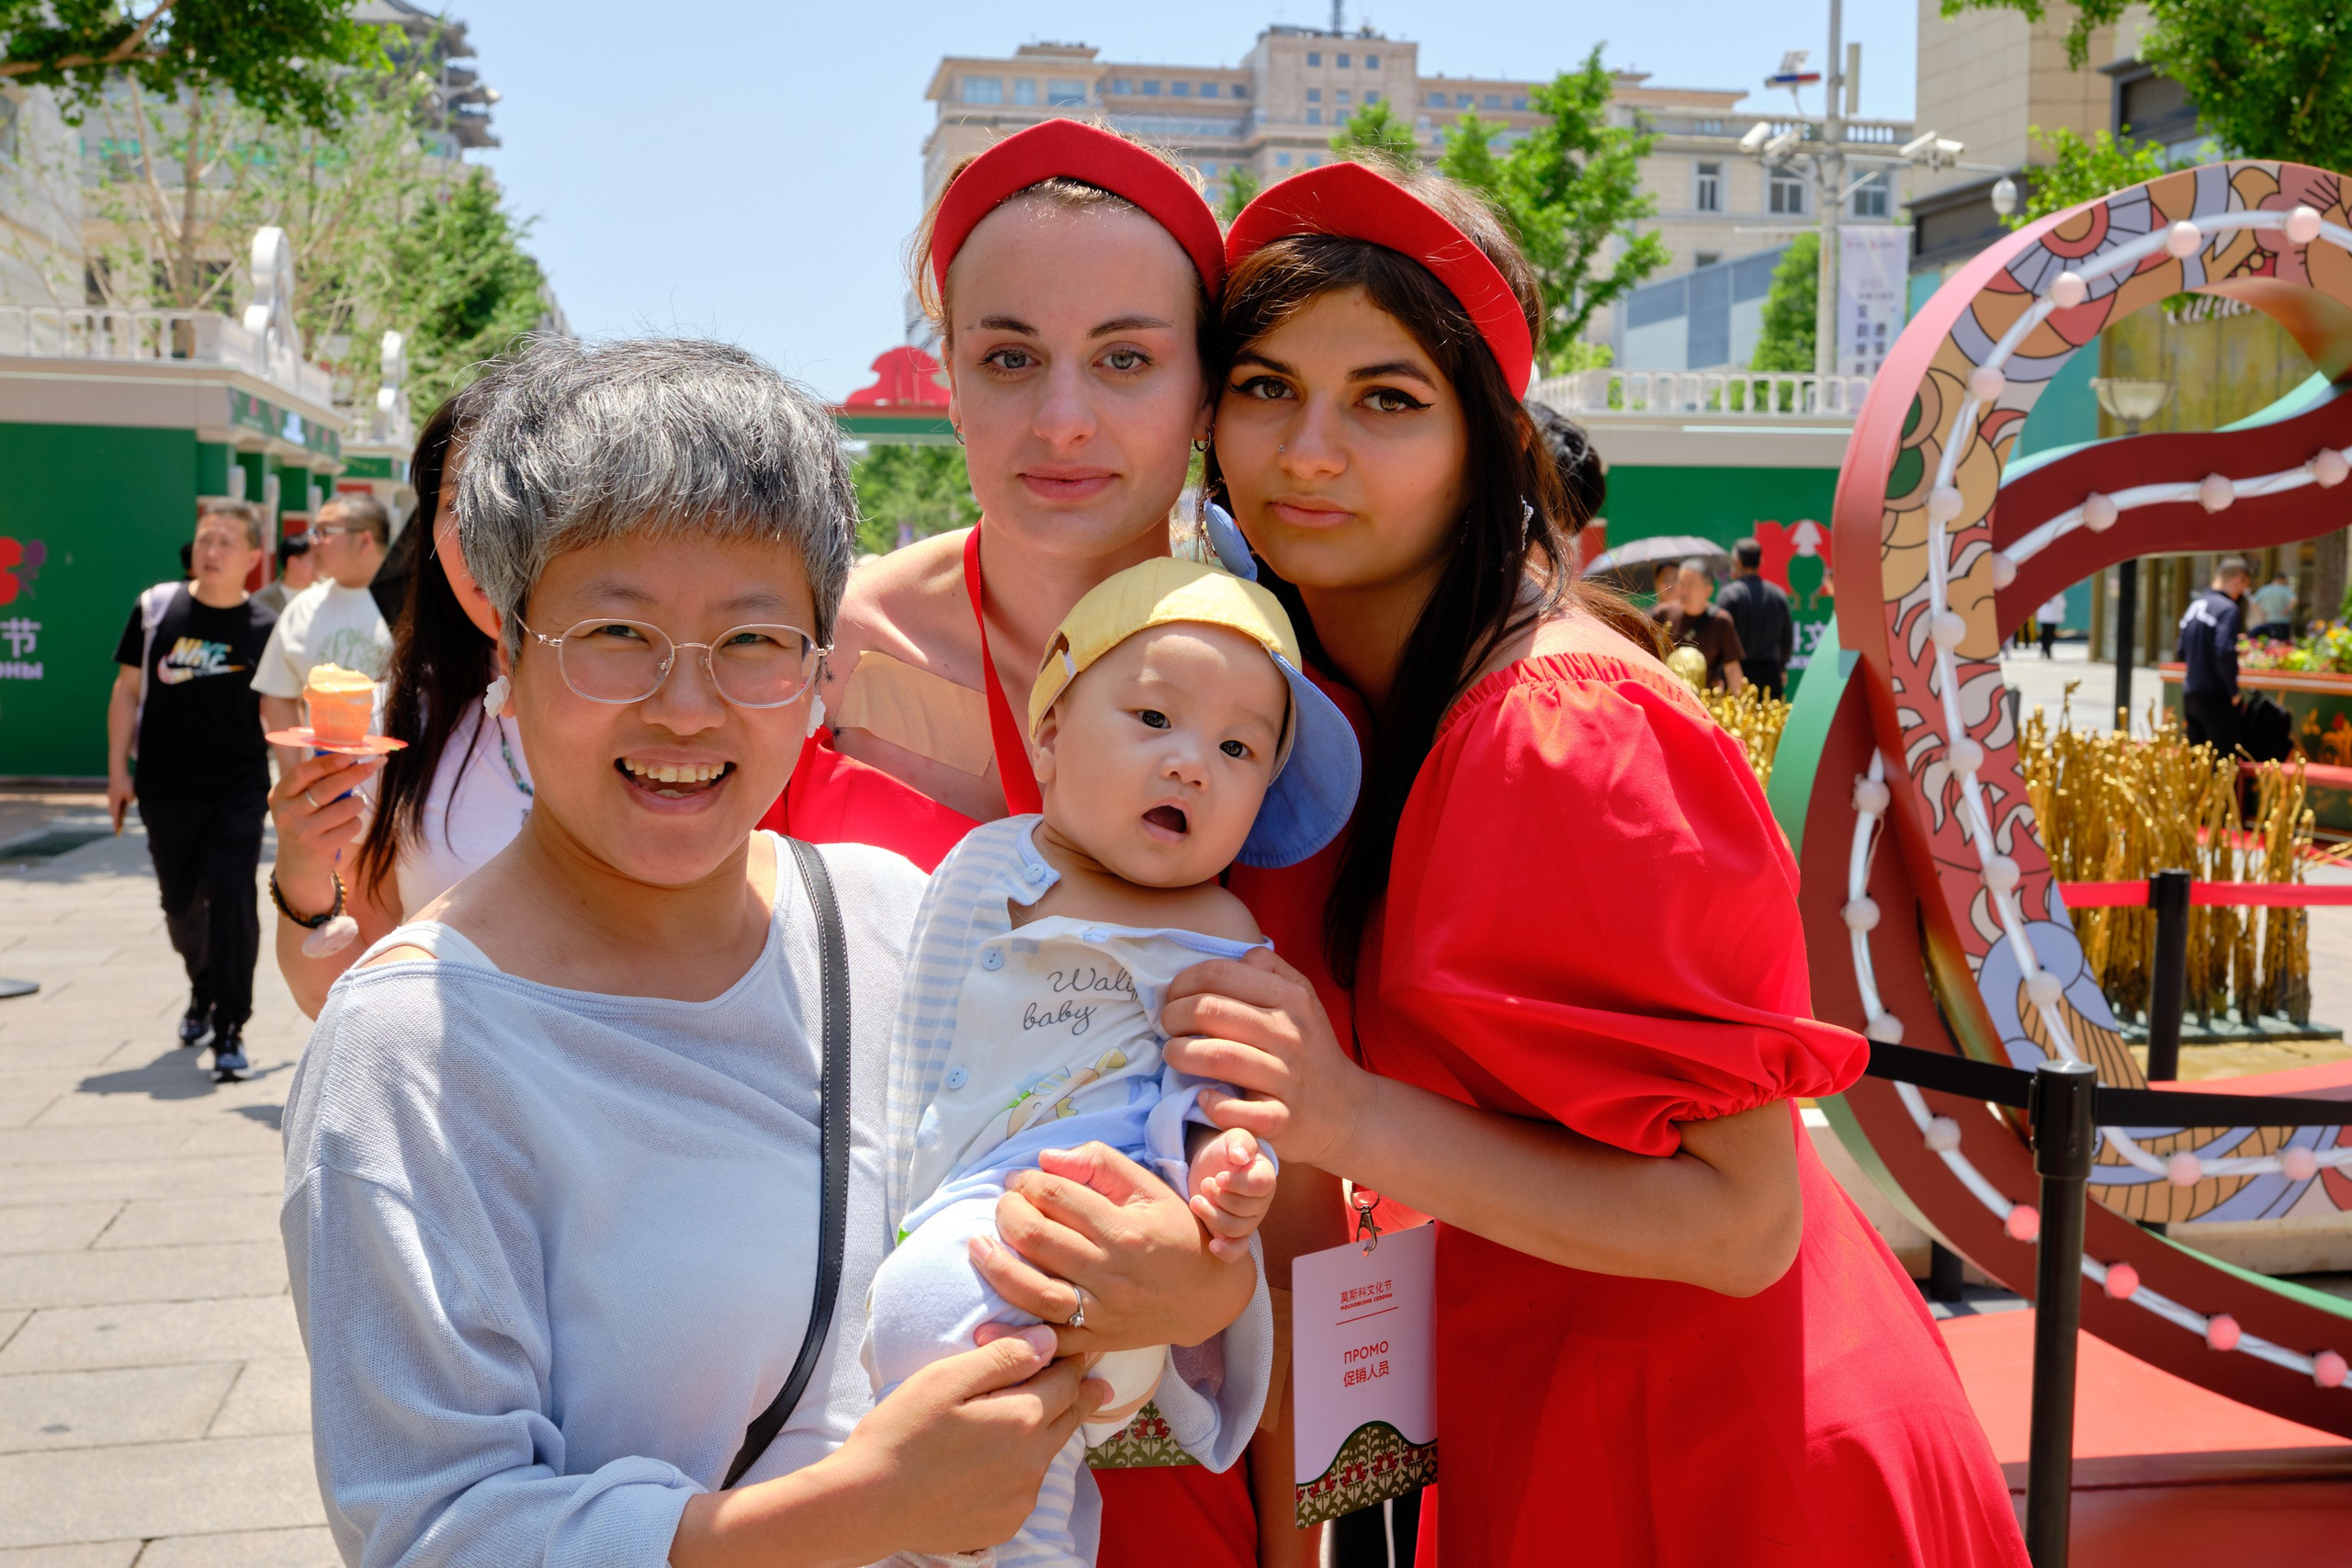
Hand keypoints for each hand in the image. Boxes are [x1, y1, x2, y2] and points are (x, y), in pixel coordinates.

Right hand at [106, 772, 133, 834]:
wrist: (118, 771)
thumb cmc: (125, 783)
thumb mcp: (131, 793)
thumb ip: (130, 800)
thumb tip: (129, 802)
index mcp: (115, 802)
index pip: (116, 815)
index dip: (117, 823)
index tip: (116, 831)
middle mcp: (111, 800)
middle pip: (113, 812)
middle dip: (116, 819)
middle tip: (117, 828)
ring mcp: (111, 795)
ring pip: (113, 806)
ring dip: (116, 812)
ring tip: (119, 819)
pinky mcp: (113, 791)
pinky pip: (115, 801)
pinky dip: (118, 806)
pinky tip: (121, 806)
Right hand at [267, 750, 382, 910]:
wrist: (298, 864)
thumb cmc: (304, 822)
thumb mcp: (298, 802)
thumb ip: (315, 781)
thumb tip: (348, 756)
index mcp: (279, 796)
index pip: (302, 773)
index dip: (327, 763)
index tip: (349, 756)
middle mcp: (287, 814)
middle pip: (327, 788)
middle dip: (354, 774)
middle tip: (372, 766)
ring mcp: (303, 832)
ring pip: (345, 807)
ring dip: (357, 802)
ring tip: (352, 805)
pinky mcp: (321, 848)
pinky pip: (351, 826)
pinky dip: (355, 822)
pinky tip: (346, 826)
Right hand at [838, 1328, 1101, 1555]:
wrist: (867, 1505)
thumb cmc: (900, 1433)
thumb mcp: (946, 1378)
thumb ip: (1005, 1357)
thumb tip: (1050, 1340)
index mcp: (1023, 1418)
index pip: (1068, 1380)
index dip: (1072, 1362)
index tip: (1075, 1351)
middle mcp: (1033, 1461)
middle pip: (1069, 1418)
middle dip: (1076, 1395)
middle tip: (1092, 1382)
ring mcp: (1022, 1498)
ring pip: (1048, 1454)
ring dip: (1044, 1433)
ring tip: (1025, 1419)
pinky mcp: (1006, 1524)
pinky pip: (1027, 1487)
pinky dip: (1022, 1470)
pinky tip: (993, 1462)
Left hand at [969, 1141, 1256, 1358]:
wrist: (1210, 1295)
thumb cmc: (1178, 1233)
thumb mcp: (1150, 1189)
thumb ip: (1101, 1165)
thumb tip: (1046, 1160)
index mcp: (1124, 1229)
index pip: (1058, 1197)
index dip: (1028, 1183)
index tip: (1020, 1180)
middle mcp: (1111, 1272)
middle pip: (1037, 1239)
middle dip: (1007, 1214)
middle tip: (1004, 1205)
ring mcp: (1103, 1311)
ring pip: (1034, 1291)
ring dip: (996, 1267)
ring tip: (977, 1247)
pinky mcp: (1098, 1339)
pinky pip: (1050, 1341)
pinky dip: (1014, 1334)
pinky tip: (984, 1325)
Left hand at [1161, 948, 1373, 1172]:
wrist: (1348, 1111)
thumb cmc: (1311, 1049)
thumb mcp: (1302, 998)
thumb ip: (1269, 969)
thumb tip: (1232, 957)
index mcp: (1291, 997)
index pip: (1219, 974)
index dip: (1182, 982)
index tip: (1174, 997)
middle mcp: (1290, 1034)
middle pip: (1209, 1011)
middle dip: (1172, 1016)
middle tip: (1167, 1026)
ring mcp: (1286, 1078)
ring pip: (1215, 1056)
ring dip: (1179, 1054)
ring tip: (1173, 1055)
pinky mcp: (1279, 1120)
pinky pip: (1231, 1108)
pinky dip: (1208, 1102)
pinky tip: (1201, 1096)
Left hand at [1186, 1122, 1276, 1260]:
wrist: (1209, 1164)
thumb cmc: (1223, 1149)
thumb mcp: (1231, 1138)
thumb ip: (1239, 1143)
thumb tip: (1240, 1156)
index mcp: (1265, 1176)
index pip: (1260, 1186)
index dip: (1238, 1184)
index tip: (1218, 1177)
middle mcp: (1261, 1201)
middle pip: (1245, 1210)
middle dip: (1219, 1197)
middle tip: (1205, 1183)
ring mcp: (1248, 1219)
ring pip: (1235, 1229)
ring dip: (1212, 1215)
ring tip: (1196, 1200)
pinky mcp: (1233, 1233)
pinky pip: (1237, 1249)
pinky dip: (1227, 1251)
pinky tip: (1213, 1245)